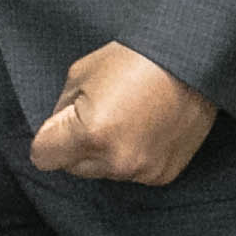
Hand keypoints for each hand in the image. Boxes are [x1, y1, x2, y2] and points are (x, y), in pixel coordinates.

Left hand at [29, 41, 217, 184]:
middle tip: (97, 113)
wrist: (192, 62)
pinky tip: (145, 129)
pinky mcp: (163, 175)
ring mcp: (142, 171)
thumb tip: (56, 129)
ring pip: (103, 171)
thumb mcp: (81, 74)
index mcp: (90, 134)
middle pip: (73, 167)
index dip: (47, 138)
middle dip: (76, 145)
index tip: (58, 127)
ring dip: (105, 152)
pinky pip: (132, 172)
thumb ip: (62, 108)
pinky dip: (132, 156)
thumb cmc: (135, 59)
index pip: (43, 156)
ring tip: (126, 118)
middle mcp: (116, 160)